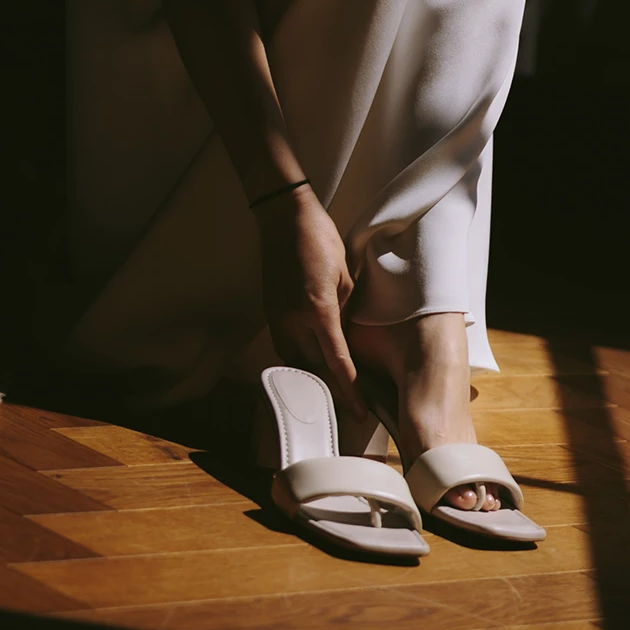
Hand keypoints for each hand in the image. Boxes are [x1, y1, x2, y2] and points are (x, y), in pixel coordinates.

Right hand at [254, 184, 366, 417]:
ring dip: (312, 373)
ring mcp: (278, 317)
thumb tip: (346, 337)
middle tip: (350, 402)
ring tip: (331, 386)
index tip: (359, 410)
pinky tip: (312, 359)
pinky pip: (285, 346)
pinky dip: (299, 357)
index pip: (337, 361)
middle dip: (330, 387)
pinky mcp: (270, 312)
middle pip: (313, 367)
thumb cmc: (321, 240)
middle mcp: (294, 319)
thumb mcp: (345, 277)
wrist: (284, 219)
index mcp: (318, 310)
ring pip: (295, 361)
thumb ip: (345, 312)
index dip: (350, 389)